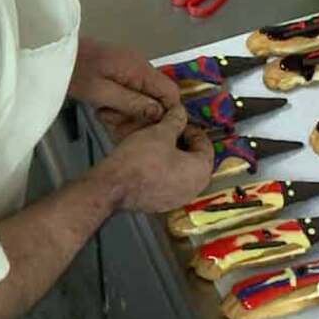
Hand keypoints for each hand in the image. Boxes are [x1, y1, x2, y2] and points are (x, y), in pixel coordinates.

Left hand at [70, 39, 178, 140]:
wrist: (53, 54)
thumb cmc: (74, 71)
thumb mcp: (101, 92)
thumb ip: (132, 102)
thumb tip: (159, 113)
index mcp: (139, 68)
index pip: (171, 92)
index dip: (165, 113)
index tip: (150, 128)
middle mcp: (139, 67)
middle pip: (157, 98)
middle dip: (141, 115)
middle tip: (118, 123)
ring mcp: (130, 69)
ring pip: (143, 98)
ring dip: (128, 112)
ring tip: (106, 115)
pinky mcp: (120, 73)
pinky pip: (131, 94)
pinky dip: (121, 105)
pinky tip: (104, 109)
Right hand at [94, 104, 212, 212]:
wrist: (112, 186)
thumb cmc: (137, 164)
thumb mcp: (160, 132)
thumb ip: (175, 121)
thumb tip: (180, 114)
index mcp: (200, 171)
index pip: (206, 144)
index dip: (191, 129)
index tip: (180, 123)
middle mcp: (193, 188)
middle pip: (194, 159)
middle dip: (182, 143)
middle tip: (169, 132)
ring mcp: (177, 199)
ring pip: (181, 171)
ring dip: (172, 156)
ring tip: (157, 144)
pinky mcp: (161, 203)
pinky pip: (168, 182)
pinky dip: (163, 170)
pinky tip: (149, 160)